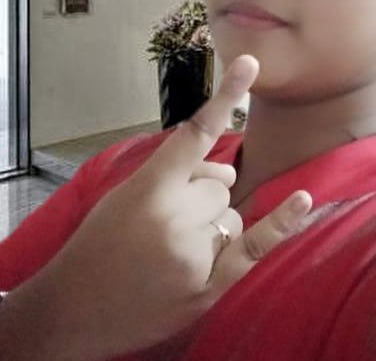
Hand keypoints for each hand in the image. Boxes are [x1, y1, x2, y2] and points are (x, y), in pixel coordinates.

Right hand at [33, 55, 311, 360]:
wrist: (74, 311)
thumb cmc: (97, 244)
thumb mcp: (125, 195)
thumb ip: (175, 173)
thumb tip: (228, 166)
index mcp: (149, 190)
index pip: (195, 133)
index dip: (225, 96)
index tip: (249, 63)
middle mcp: (176, 220)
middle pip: (221, 182)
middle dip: (202, 193)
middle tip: (166, 219)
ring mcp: (195, 257)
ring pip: (233, 214)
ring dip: (213, 223)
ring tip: (173, 248)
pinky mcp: (209, 289)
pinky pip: (255, 248)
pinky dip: (280, 224)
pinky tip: (302, 200)